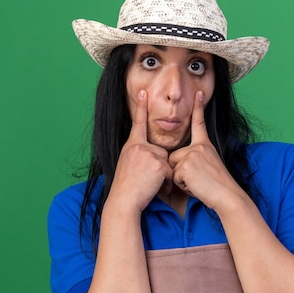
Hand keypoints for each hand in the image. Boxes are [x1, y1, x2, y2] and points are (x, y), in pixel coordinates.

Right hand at [107, 90, 172, 212]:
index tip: (144, 92)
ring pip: (167, 162)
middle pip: (161, 151)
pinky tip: (154, 188)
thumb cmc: (125, 187)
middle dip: (159, 167)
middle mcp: (139, 146)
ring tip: (148, 185)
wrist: (123, 200)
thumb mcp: (127, 164)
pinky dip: (166, 183)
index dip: (141, 107)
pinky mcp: (158, 164)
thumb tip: (152, 155)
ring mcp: (149, 154)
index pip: (138, 123)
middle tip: (145, 180)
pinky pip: (170, 172)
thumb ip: (138, 154)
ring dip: (163, 176)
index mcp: (131, 145)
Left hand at [168, 91, 240, 209]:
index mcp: (205, 145)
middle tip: (199, 180)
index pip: (200, 123)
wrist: (227, 195)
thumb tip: (179, 161)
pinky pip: (174, 177)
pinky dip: (183, 186)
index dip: (199, 107)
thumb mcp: (208, 166)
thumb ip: (195, 159)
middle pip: (174, 157)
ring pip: (172, 168)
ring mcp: (192, 154)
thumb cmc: (217, 187)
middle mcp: (199, 146)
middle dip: (180, 172)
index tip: (199, 92)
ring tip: (198, 183)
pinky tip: (196, 186)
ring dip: (181, 180)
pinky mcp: (186, 165)